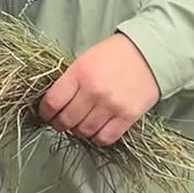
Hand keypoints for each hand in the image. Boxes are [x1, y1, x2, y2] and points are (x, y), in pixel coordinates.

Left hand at [37, 34, 159, 145]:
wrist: (148, 54)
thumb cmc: (113, 55)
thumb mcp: (84, 60)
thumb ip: (70, 81)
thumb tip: (54, 103)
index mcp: (79, 74)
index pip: (52, 102)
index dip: (45, 112)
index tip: (47, 114)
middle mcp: (93, 91)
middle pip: (66, 120)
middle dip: (59, 124)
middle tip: (61, 122)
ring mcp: (111, 105)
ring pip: (84, 131)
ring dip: (78, 131)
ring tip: (80, 124)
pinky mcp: (128, 117)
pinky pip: (105, 138)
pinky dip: (97, 137)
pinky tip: (97, 129)